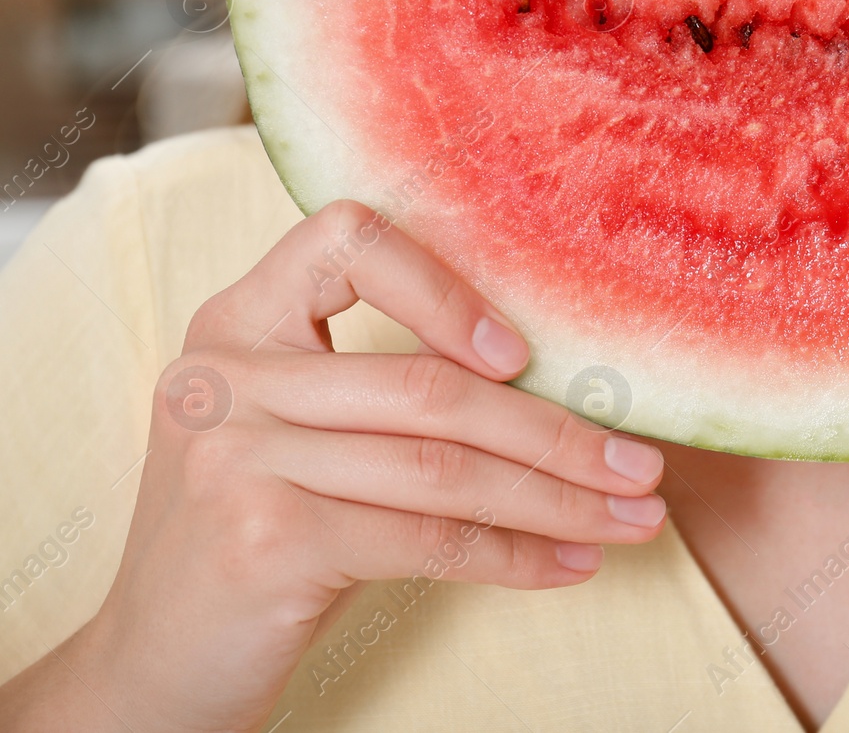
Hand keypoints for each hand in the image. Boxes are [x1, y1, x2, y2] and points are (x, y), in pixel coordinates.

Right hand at [0, 200, 666, 732]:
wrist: (153, 663)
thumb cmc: (257, 532)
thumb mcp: (294, 435)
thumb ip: (380, 387)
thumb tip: (559, 386)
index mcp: (238, 321)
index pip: (347, 239)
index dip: (446, 286)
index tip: (521, 353)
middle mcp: (229, 374)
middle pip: (431, 386)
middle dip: (558, 433)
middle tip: (642, 467)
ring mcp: (239, 455)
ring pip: (445, 467)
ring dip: (559, 500)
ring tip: (633, 519)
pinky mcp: (265, 538)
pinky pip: (430, 539)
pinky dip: (516, 555)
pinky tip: (569, 565)